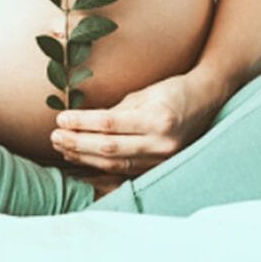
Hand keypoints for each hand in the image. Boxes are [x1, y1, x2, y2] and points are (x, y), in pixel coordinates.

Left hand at [50, 72, 224, 175]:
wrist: (206, 101)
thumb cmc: (172, 90)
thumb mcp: (145, 93)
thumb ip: (118, 110)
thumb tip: (86, 122)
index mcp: (156, 118)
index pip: (110, 124)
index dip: (83, 123)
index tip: (61, 118)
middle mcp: (160, 142)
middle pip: (109, 148)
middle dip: (78, 143)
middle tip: (54, 136)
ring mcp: (162, 158)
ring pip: (114, 163)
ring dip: (84, 157)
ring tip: (62, 147)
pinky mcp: (159, 166)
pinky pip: (124, 170)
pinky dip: (100, 166)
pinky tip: (82, 160)